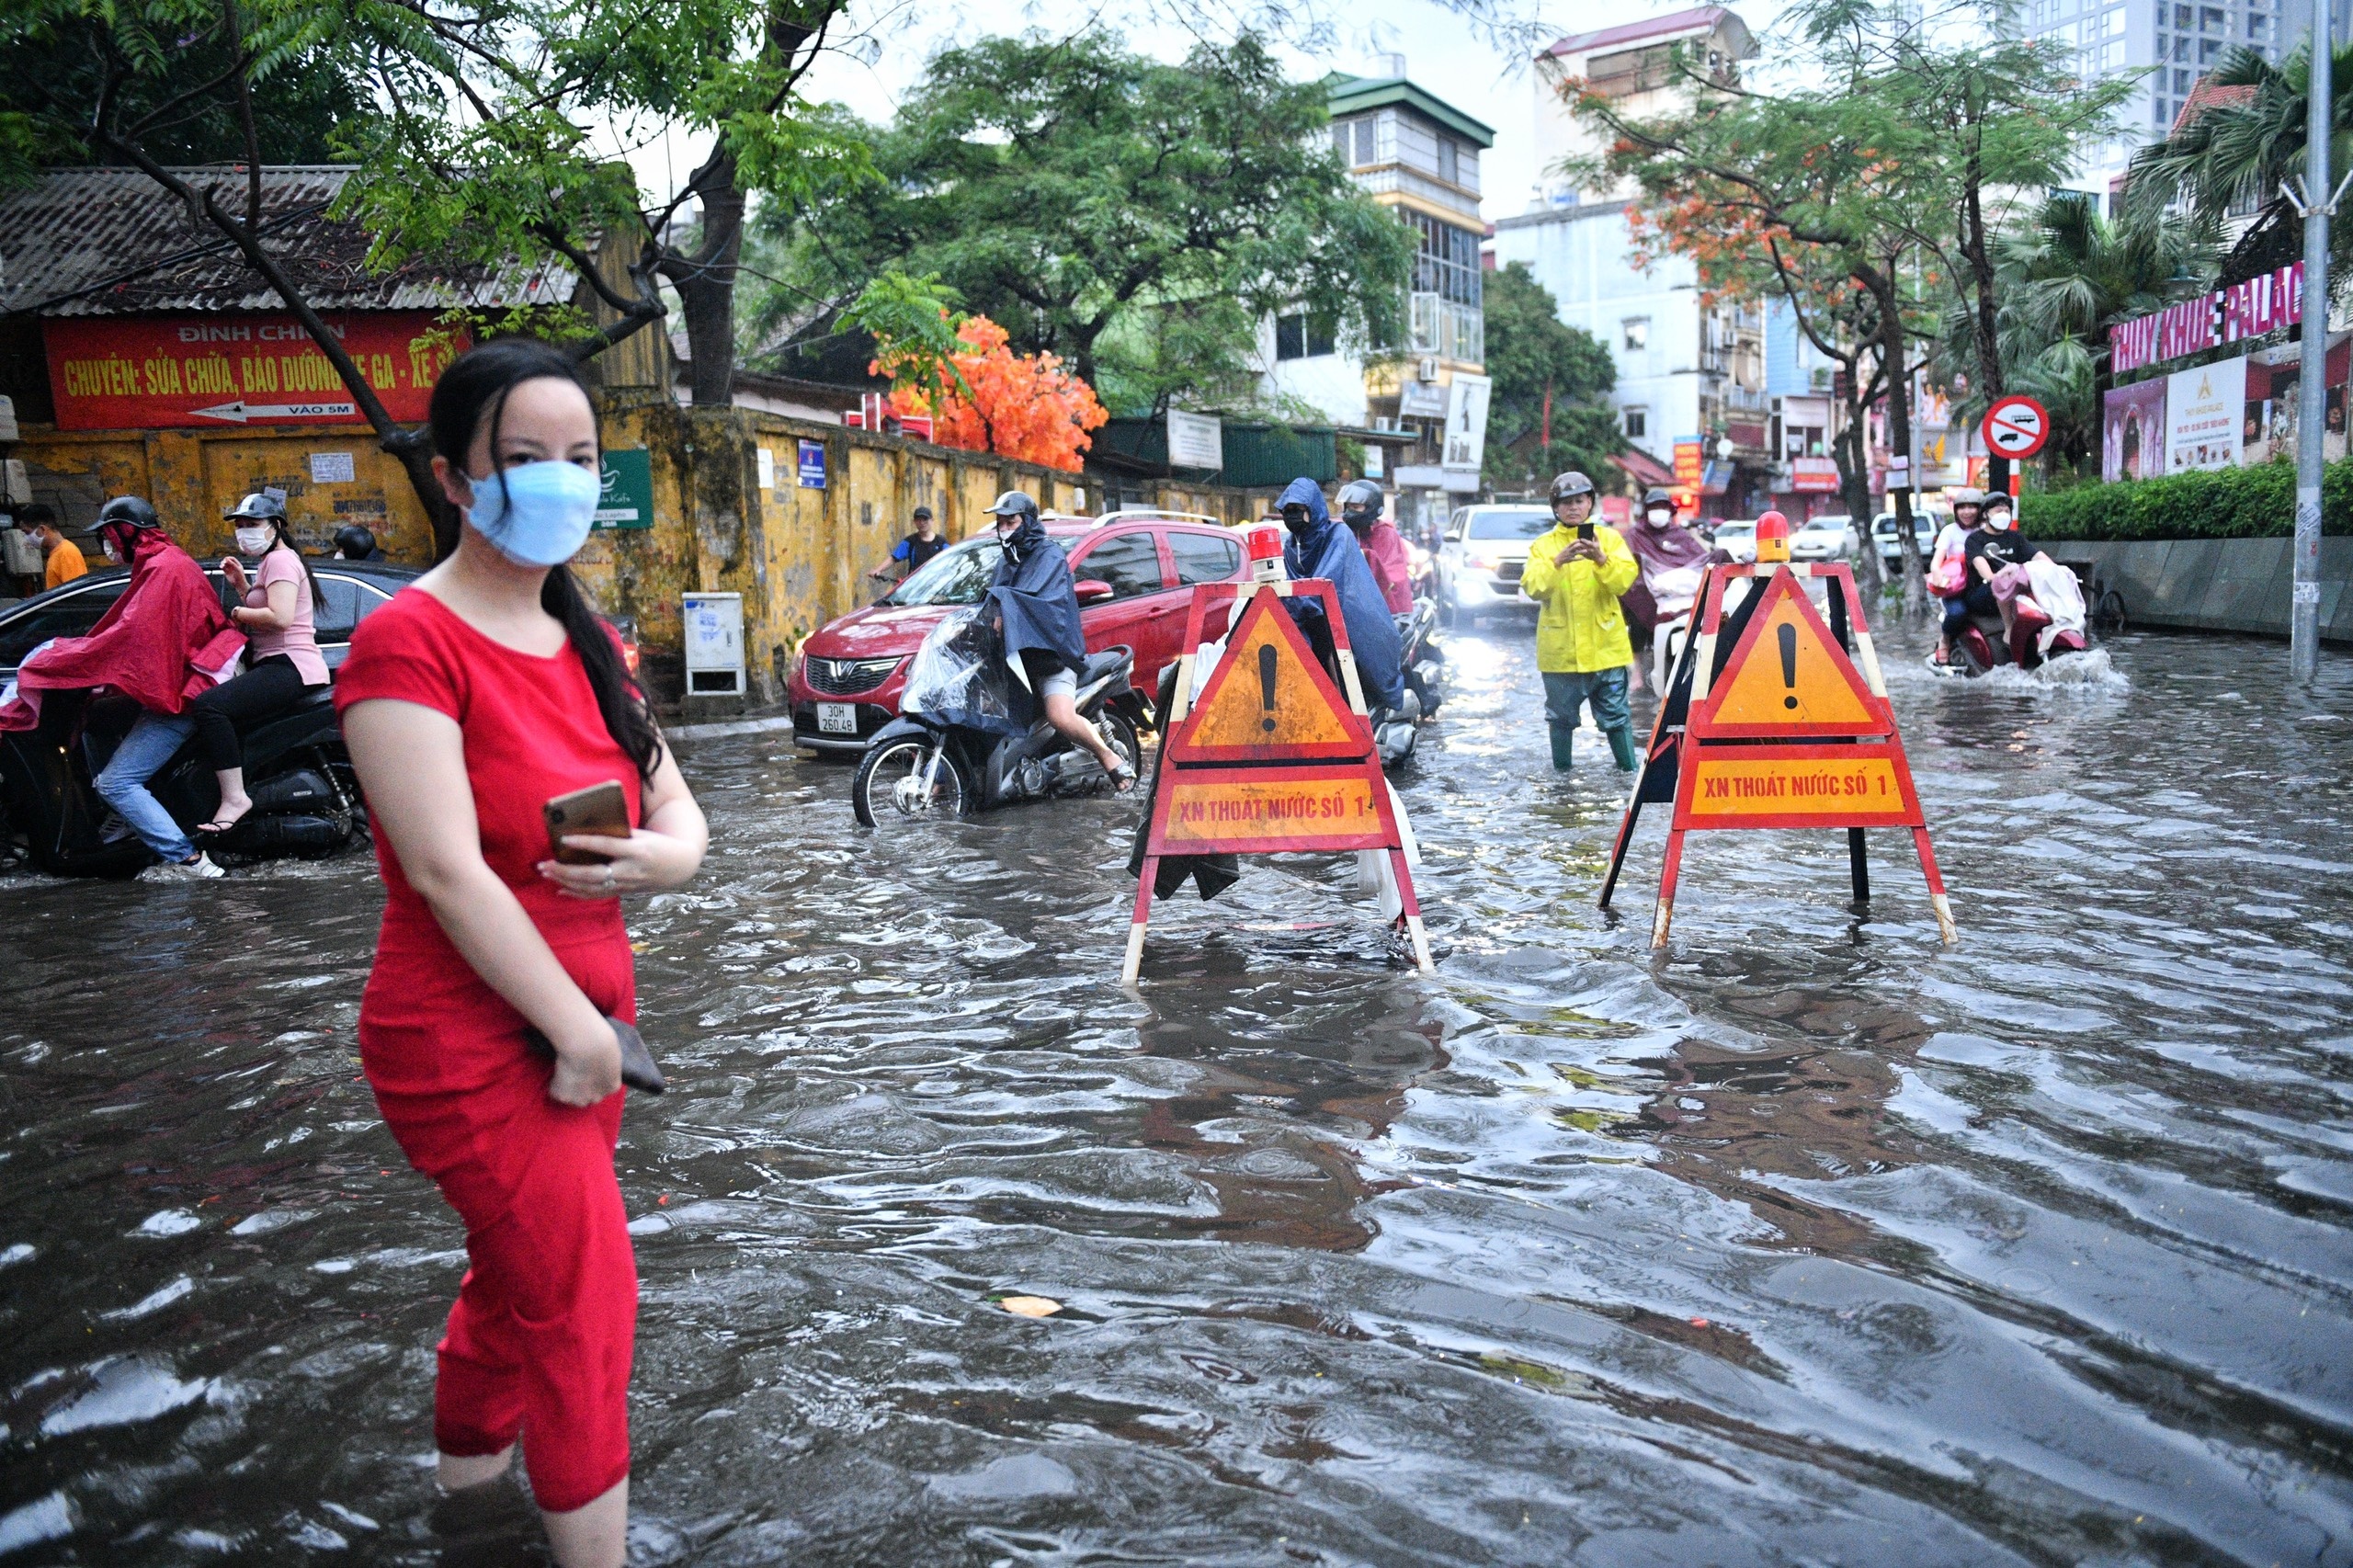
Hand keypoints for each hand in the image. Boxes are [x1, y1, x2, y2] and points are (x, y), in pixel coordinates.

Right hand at [221, 557, 248, 593]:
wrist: (239, 584)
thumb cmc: (240, 576)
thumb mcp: (237, 569)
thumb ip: (232, 564)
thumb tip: (226, 559)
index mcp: (237, 564)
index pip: (232, 558)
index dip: (229, 558)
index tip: (226, 559)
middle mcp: (233, 566)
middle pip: (227, 561)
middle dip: (225, 561)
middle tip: (223, 562)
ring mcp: (230, 569)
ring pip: (225, 564)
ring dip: (222, 563)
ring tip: (222, 565)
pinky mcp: (226, 572)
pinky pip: (223, 568)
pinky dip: (221, 567)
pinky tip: (221, 567)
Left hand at [537, 828, 689, 899]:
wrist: (679, 866)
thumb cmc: (657, 844)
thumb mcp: (642, 834)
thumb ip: (619, 833)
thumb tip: (587, 826)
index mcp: (637, 850)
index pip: (606, 846)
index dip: (584, 842)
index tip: (563, 838)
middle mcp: (631, 870)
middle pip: (593, 873)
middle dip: (566, 870)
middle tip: (545, 864)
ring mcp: (627, 884)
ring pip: (592, 887)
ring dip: (566, 881)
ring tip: (547, 873)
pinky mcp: (624, 892)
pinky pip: (597, 895)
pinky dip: (577, 893)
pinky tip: (561, 889)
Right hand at [546, 1018, 620, 1105]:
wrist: (586, 1044)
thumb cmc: (600, 1040)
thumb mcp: (611, 1053)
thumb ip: (606, 1064)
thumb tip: (598, 1061)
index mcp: (612, 1086)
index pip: (602, 1091)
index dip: (592, 1083)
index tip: (585, 1074)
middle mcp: (598, 1096)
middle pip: (587, 1099)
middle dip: (580, 1090)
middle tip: (572, 1074)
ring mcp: (580, 1099)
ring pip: (571, 1099)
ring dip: (566, 1089)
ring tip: (562, 1072)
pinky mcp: (564, 1096)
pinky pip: (555, 1092)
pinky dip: (553, 1084)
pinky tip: (555, 1072)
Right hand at [1555, 541, 1599, 566]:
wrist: (1558, 560)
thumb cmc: (1563, 553)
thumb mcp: (1566, 549)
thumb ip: (1571, 546)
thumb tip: (1576, 542)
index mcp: (1567, 547)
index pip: (1571, 543)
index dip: (1575, 541)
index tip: (1580, 539)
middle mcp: (1568, 551)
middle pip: (1574, 547)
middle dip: (1579, 545)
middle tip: (1585, 544)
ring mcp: (1569, 555)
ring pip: (1576, 553)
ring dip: (1581, 551)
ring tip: (1586, 550)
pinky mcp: (1570, 559)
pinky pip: (1575, 559)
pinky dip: (1579, 558)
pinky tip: (1584, 558)